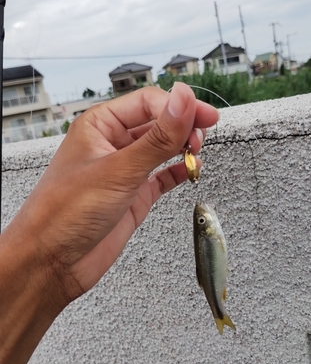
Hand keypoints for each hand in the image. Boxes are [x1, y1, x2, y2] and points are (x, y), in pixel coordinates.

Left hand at [4, 82, 218, 309]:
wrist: (52, 262)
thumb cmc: (64, 213)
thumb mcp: (119, 170)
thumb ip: (157, 137)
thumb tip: (183, 101)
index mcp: (100, 126)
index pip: (148, 103)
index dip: (178, 107)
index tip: (202, 116)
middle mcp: (112, 145)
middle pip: (157, 123)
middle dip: (183, 126)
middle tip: (204, 134)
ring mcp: (125, 172)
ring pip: (162, 149)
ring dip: (183, 147)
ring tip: (198, 150)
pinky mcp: (133, 196)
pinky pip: (162, 177)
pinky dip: (179, 172)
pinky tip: (191, 169)